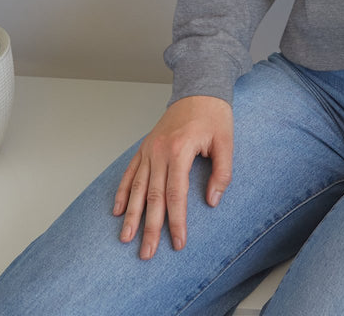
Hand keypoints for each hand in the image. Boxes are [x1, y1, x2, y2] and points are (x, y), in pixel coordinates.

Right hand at [113, 94, 232, 258]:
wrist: (199, 89)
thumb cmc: (214, 115)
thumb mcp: (226, 141)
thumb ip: (222, 172)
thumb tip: (212, 201)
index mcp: (180, 150)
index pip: (176, 194)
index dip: (176, 221)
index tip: (178, 242)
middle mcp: (160, 151)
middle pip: (152, 196)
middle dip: (149, 227)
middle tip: (147, 253)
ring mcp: (150, 149)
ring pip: (137, 187)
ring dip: (131, 215)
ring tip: (126, 239)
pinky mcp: (145, 147)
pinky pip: (130, 172)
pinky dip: (122, 192)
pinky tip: (117, 210)